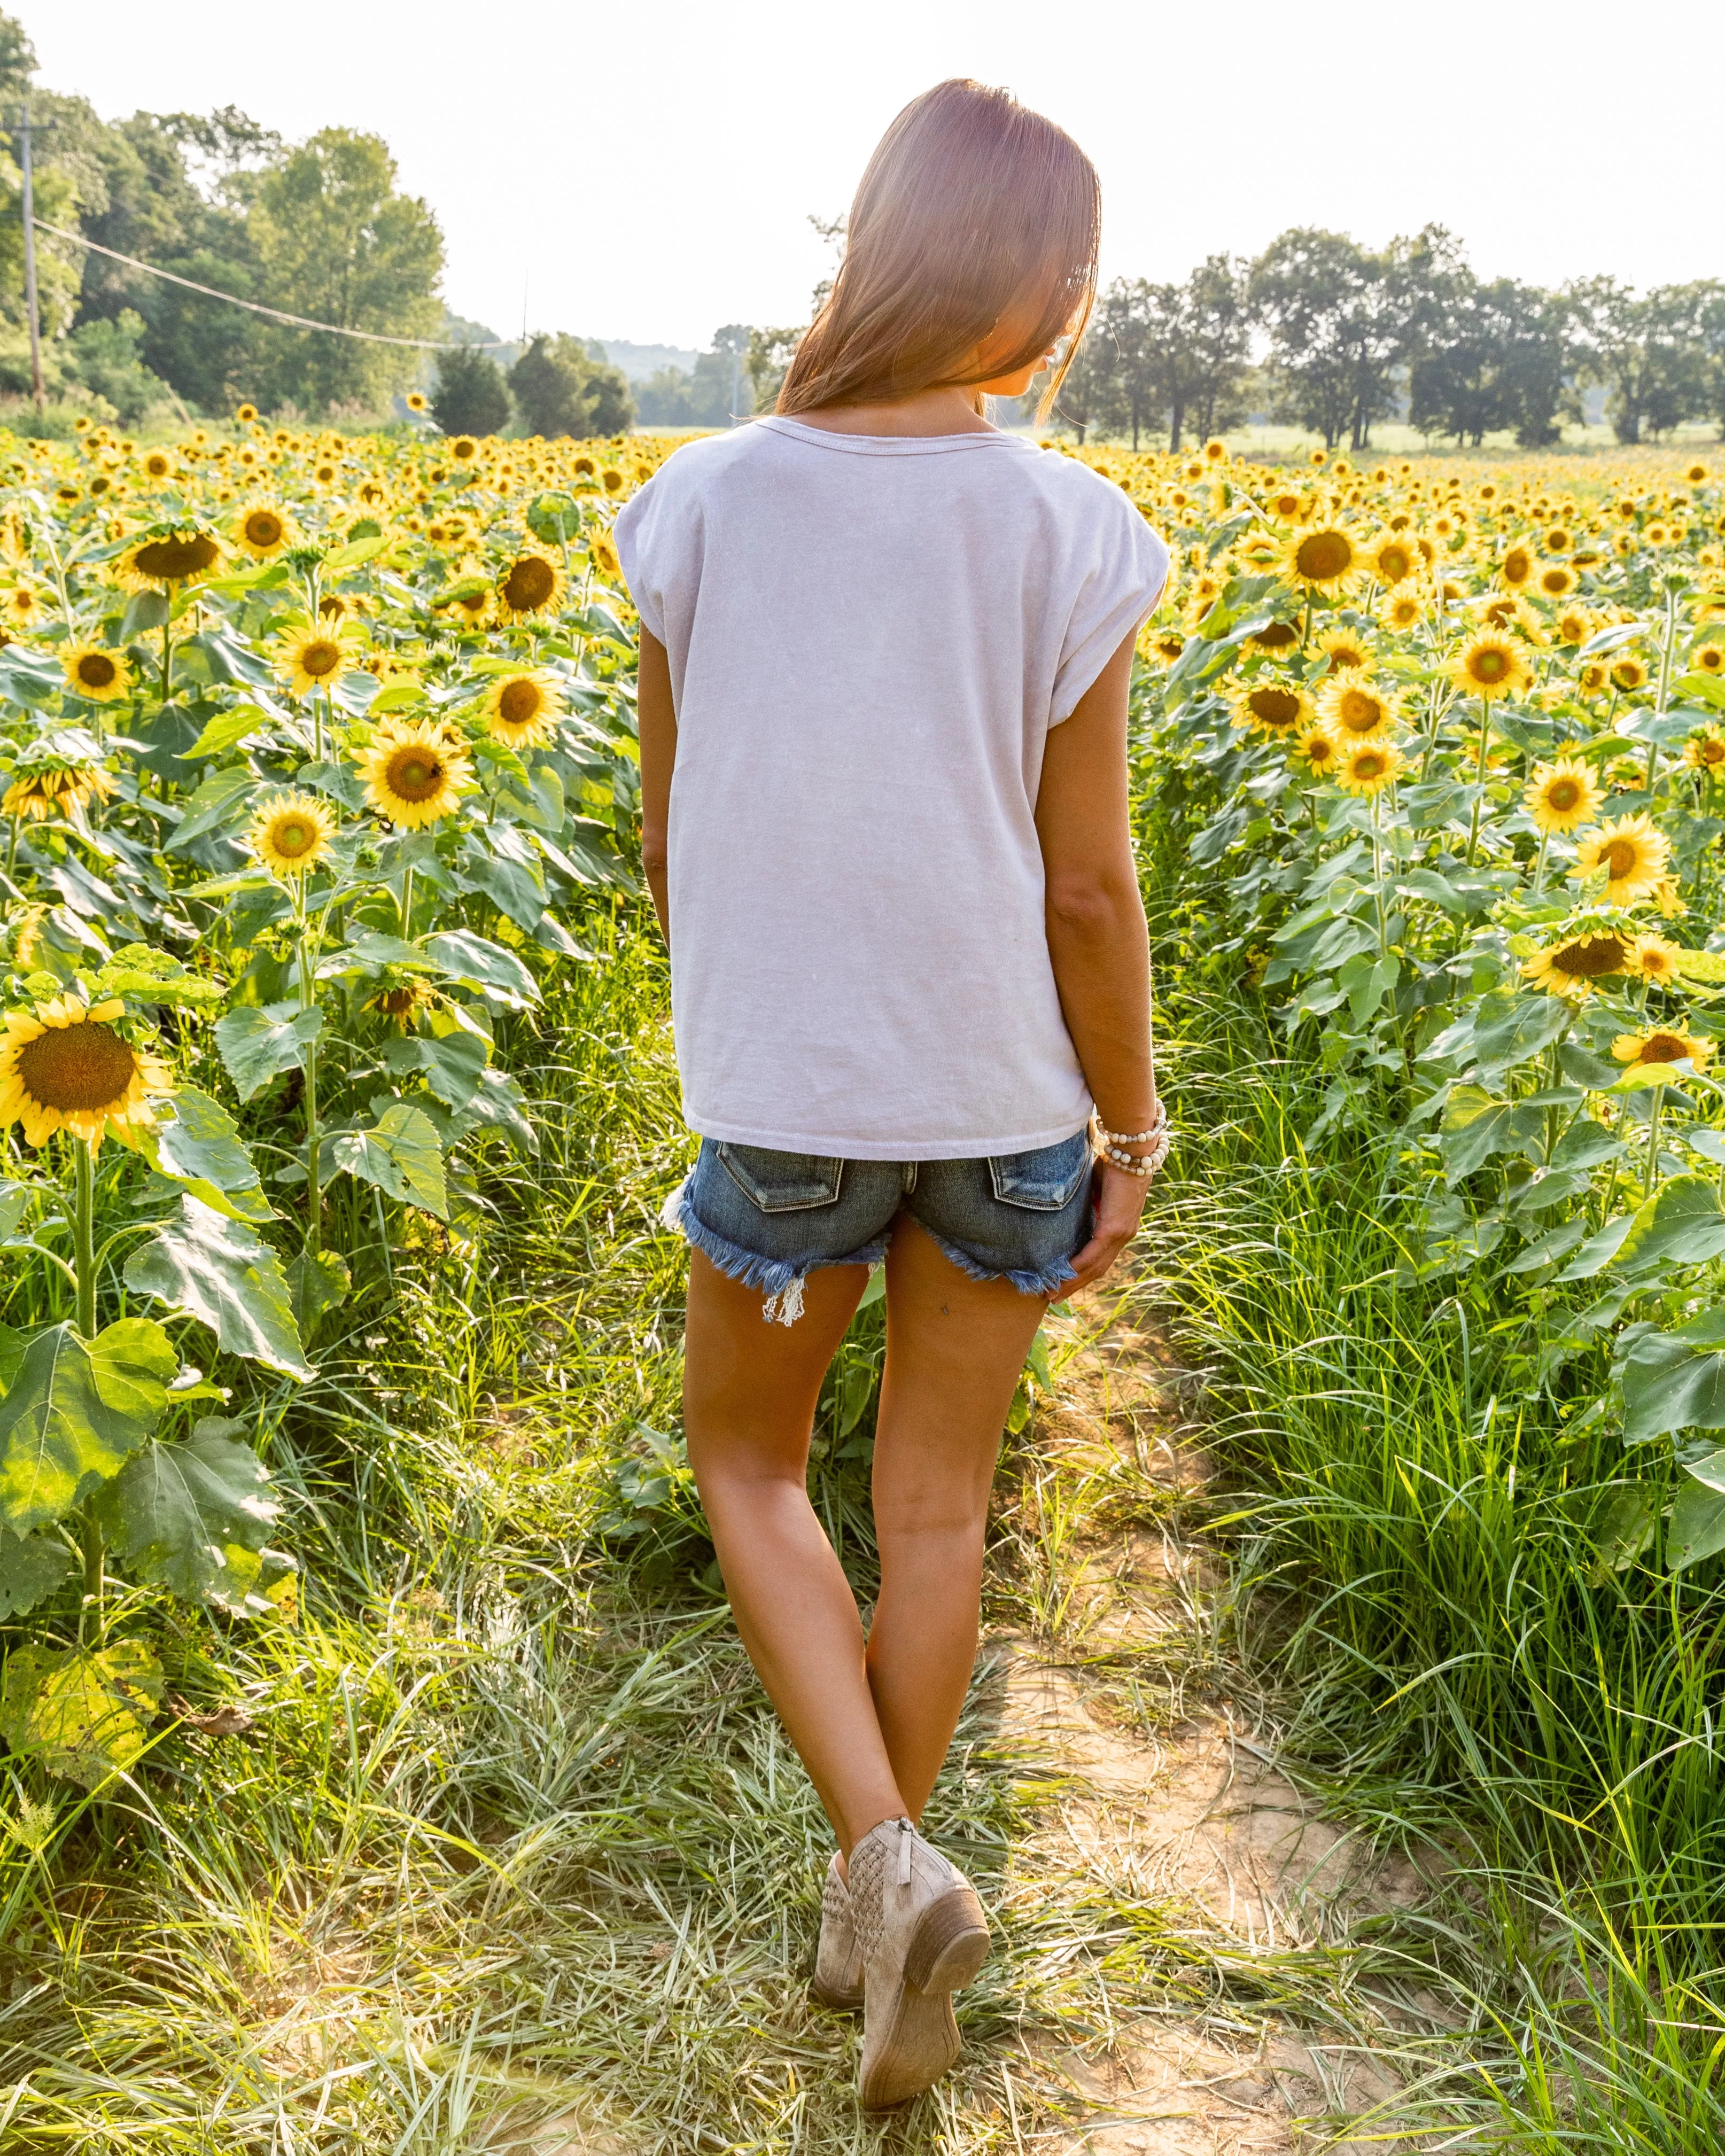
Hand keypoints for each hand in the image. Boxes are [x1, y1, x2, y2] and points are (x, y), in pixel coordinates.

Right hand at [1049, 1159, 1150, 1302]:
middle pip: (1098, 1269)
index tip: (1065, 1284)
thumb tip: (1067, 1206)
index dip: (1083, 1273)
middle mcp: (1124, 1234)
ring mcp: (1121, 1233)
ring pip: (1096, 1266)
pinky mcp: (1114, 1228)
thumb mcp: (1095, 1186)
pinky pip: (1093, 1254)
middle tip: (1054, 1298)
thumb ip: (1086, 1202)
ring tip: (1054, 1293)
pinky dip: (1077, 1267)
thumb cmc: (1114, 1161)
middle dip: (1075, 1285)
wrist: (1132, 1150)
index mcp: (1121, 1226)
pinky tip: (1063, 1276)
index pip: (1101, 1257)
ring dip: (1073, 1282)